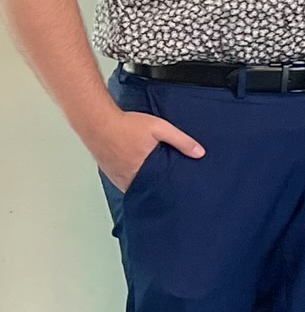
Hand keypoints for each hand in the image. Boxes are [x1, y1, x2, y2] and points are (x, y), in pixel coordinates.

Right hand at [89, 109, 204, 192]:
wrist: (97, 120)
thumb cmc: (127, 124)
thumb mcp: (160, 128)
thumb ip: (181, 141)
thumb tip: (200, 153)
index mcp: (142, 170)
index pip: (158, 188)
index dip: (167, 189)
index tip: (176, 190)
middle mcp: (127, 176)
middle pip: (145, 189)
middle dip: (156, 188)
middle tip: (167, 186)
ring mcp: (115, 176)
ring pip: (132, 186)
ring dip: (142, 184)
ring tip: (153, 181)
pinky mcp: (108, 171)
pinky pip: (121, 181)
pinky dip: (130, 180)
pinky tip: (137, 174)